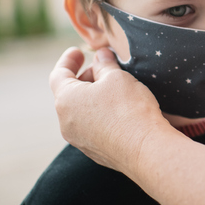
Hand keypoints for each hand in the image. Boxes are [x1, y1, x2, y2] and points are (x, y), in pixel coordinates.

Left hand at [49, 47, 168, 174]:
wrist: (146, 149)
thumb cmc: (128, 109)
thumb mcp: (117, 77)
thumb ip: (105, 64)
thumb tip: (100, 57)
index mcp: (66, 100)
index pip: (59, 74)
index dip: (68, 60)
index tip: (79, 51)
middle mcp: (66, 123)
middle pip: (69, 93)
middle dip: (86, 77)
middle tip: (105, 68)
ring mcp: (80, 141)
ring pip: (81, 112)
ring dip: (93, 97)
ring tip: (115, 88)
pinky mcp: (96, 152)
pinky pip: (93, 127)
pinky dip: (101, 114)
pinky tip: (120, 110)